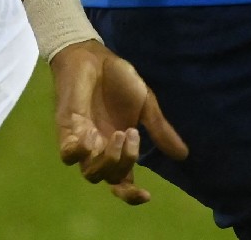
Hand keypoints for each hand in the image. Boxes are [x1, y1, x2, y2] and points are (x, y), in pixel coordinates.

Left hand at [49, 40, 188, 204]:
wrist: (93, 55)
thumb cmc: (117, 80)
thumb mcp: (145, 104)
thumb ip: (160, 130)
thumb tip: (183, 156)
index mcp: (118, 148)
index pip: (122, 183)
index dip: (131, 195)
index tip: (147, 195)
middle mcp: (100, 149)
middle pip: (110, 179)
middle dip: (125, 163)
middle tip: (133, 134)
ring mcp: (82, 140)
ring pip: (90, 172)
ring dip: (108, 160)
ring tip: (119, 133)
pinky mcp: (67, 128)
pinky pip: (67, 154)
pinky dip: (77, 153)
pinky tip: (89, 140)